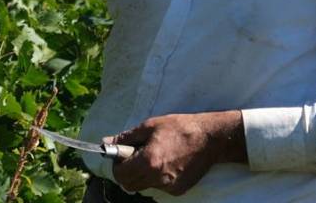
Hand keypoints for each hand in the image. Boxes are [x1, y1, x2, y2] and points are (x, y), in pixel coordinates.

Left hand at [109, 111, 245, 195]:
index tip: (122, 155)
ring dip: (143, 175)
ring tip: (155, 157)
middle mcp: (157, 178)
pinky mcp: (178, 190)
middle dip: (127, 172)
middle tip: (136, 157)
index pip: (120, 174)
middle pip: (129, 185)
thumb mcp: (150, 126)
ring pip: (144, 186)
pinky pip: (159, 187)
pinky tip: (168, 163)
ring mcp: (169, 186)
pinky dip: (158, 178)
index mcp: (148, 161)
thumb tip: (106, 142)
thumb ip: (126, 137)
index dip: (117, 165)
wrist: (209, 138)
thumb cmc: (179, 128)